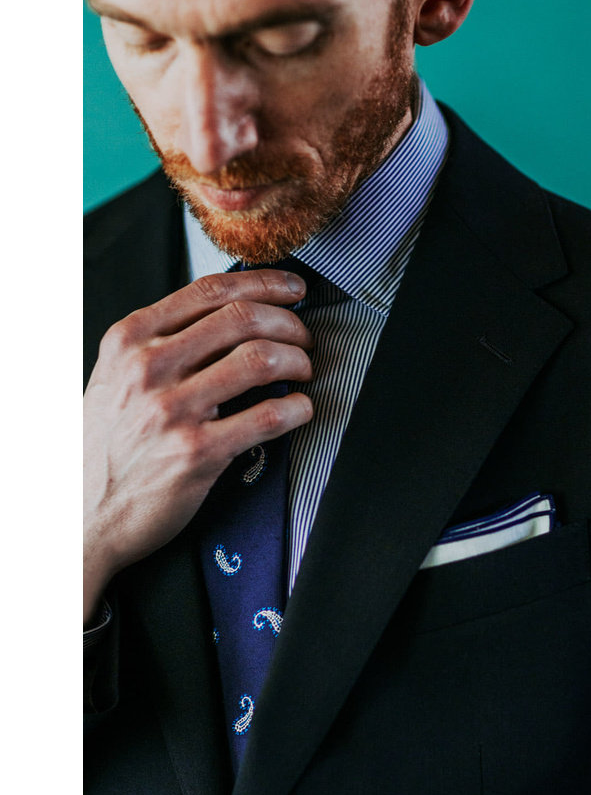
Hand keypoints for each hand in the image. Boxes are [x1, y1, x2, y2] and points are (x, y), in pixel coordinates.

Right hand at [83, 269, 314, 623]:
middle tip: (304, 340)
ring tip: (303, 372)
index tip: (293, 289)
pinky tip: (300, 409)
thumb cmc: (110, 441)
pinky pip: (268, 416)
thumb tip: (235, 310)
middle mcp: (148, 367)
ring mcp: (171, 410)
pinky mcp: (196, 452)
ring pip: (261, 359)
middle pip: (243, 318)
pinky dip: (298, 408)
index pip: (211, 290)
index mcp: (131, 338)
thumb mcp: (118, 375)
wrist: (81, 511)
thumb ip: (164, 341)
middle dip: (290, 324)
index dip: (265, 283)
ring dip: (298, 361)